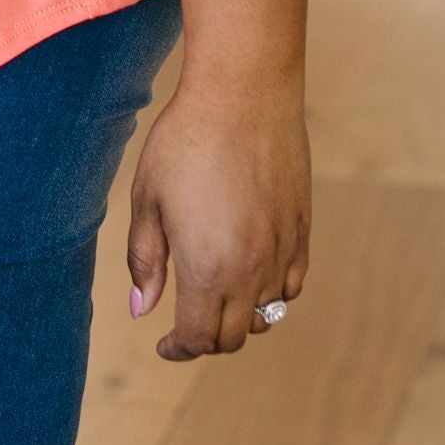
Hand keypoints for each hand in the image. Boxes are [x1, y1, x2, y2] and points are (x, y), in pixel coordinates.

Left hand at [125, 78, 309, 359]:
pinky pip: (292, 284)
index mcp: (206, 269)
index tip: (164, 344)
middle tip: (185, 323)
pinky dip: (272, 294)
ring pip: (266, 315)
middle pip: (234, 336)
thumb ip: (145, 259)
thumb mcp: (148, 199)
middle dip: (206, 339)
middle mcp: (250, 270)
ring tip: (216, 297)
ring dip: (240, 318)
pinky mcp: (302, 230)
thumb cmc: (185, 141)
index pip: (198, 338)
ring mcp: (281, 252)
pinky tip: (251, 273)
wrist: (243, 95)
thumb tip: (142, 309)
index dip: (178, 350)